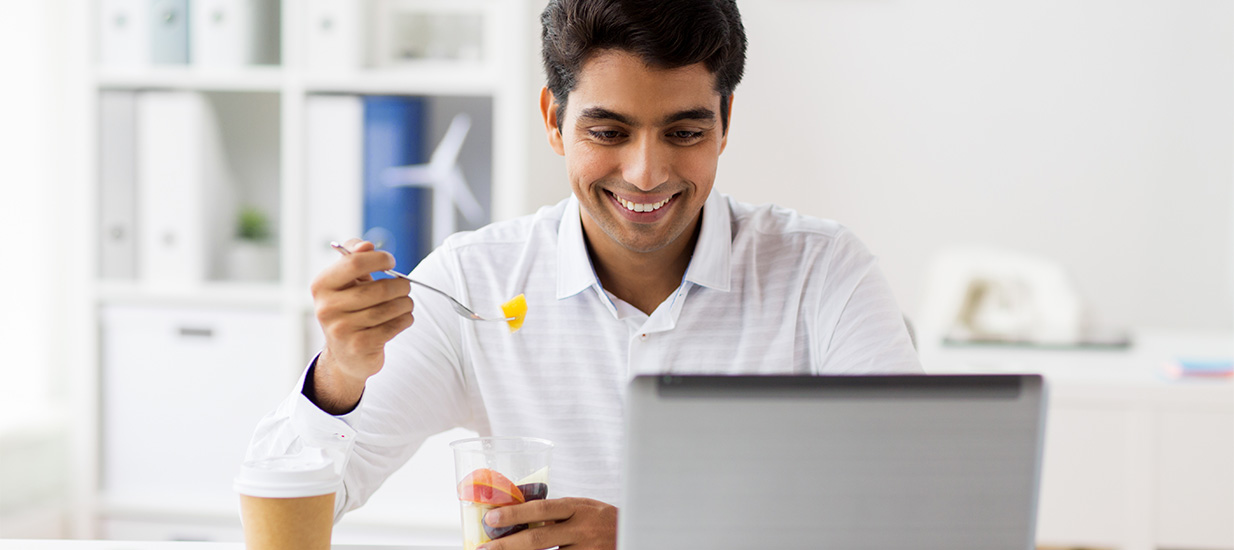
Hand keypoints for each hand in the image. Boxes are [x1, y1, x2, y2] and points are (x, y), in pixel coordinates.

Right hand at [309, 239, 413, 413]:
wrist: (345, 354)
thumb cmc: (350, 308)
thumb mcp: (346, 281)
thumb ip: (354, 255)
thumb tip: (366, 245)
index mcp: (322, 285)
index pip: (355, 262)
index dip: (380, 259)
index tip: (391, 262)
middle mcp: (326, 308)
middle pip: (379, 289)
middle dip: (400, 286)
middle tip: (405, 286)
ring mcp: (341, 330)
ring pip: (389, 309)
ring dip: (405, 303)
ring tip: (406, 302)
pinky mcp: (358, 347)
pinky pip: (393, 327)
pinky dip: (405, 319)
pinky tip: (403, 317)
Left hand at [479, 497, 617, 549]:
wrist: (634, 534)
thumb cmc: (602, 520)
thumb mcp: (583, 507)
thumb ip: (557, 511)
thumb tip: (517, 514)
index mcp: (578, 507)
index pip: (542, 509)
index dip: (515, 514)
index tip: (490, 518)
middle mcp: (583, 529)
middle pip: (539, 539)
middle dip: (507, 545)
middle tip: (484, 548)